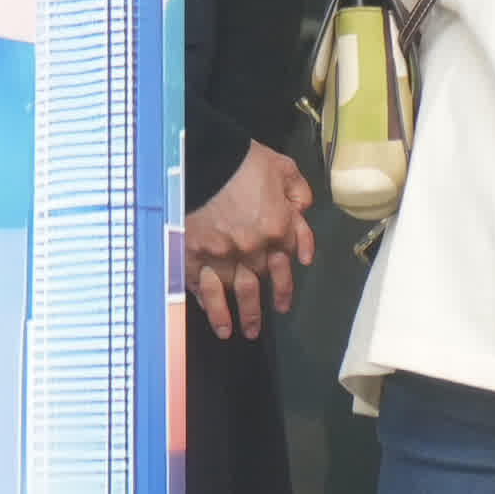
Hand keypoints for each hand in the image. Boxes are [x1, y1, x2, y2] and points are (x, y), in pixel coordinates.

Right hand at [186, 139, 317, 342]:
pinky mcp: (191, 256)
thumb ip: (297, 193)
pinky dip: (205, 302)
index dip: (286, 280)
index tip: (284, 300)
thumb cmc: (242, 159)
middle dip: (260, 307)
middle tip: (259, 327)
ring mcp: (220, 255)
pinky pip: (200, 285)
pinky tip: (208, 315)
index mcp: (278, 228)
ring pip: (230, 293)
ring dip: (234, 316)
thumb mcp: (283, 167)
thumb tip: (302, 211)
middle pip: (258, 284)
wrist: (199, 159)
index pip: (288, 260)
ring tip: (234, 334)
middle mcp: (252, 249)